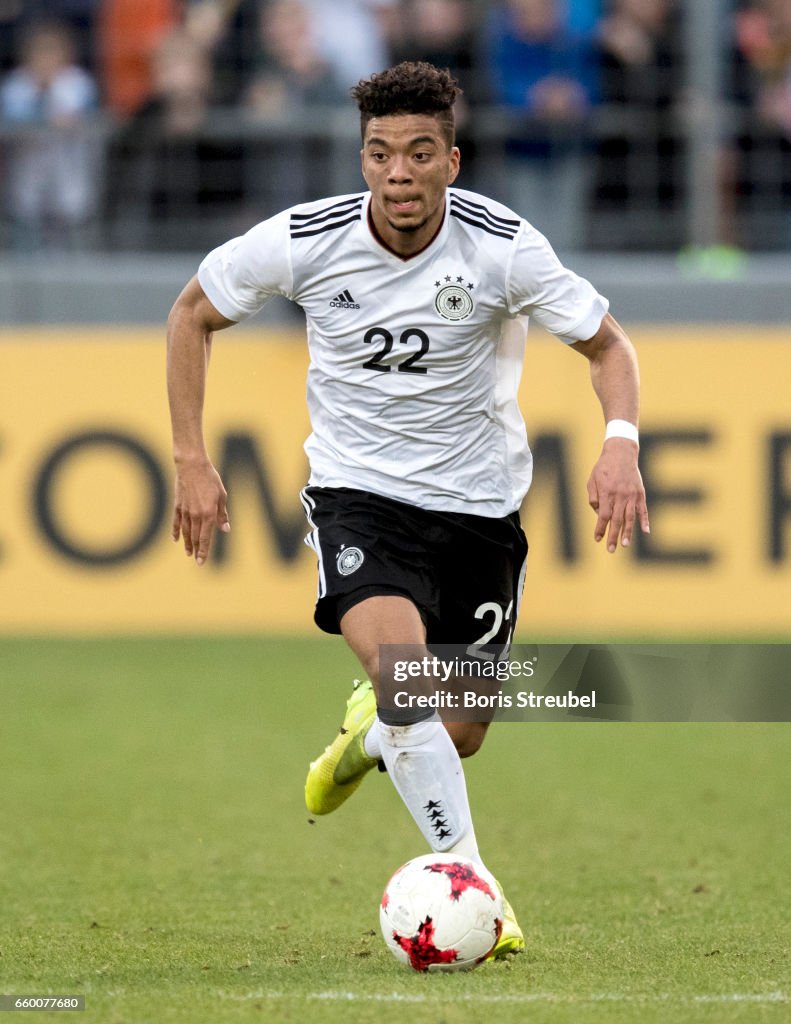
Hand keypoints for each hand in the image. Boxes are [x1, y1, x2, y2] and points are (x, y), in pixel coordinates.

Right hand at [171, 459, 229, 565]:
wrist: (192, 466)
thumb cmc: (210, 479)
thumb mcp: (222, 496)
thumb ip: (222, 515)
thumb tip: (225, 530)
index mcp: (209, 514)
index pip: (206, 538)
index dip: (204, 551)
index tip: (202, 562)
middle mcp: (196, 515)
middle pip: (196, 538)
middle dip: (197, 551)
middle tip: (197, 561)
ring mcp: (185, 511)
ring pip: (186, 532)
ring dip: (187, 544)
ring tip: (188, 553)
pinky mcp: (178, 506)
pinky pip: (176, 522)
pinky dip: (176, 532)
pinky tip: (175, 539)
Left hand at [587, 438, 649, 552]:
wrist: (621, 452)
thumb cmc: (603, 467)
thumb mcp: (592, 480)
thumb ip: (593, 497)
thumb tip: (599, 514)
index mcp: (607, 493)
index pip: (604, 515)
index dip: (600, 528)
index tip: (597, 539)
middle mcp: (620, 495)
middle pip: (616, 520)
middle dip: (613, 536)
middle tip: (611, 549)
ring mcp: (632, 495)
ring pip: (630, 517)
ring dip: (628, 532)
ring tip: (625, 545)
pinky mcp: (640, 493)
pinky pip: (643, 510)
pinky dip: (645, 521)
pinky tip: (645, 532)